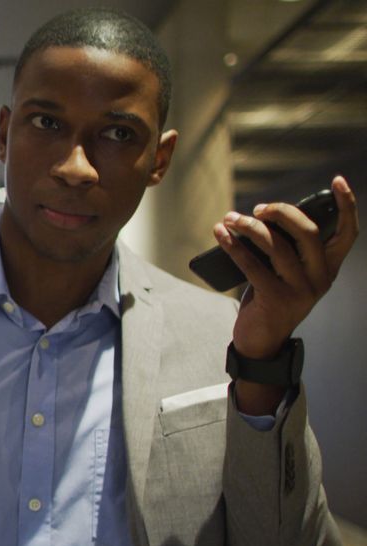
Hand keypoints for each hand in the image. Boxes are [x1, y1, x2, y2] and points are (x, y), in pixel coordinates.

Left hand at [213, 176, 358, 412]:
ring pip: (276, 246)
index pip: (348, 233)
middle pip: (307, 232)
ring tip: (228, 219)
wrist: (261, 342)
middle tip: (256, 209)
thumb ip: (286, 249)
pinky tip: (220, 235)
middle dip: (281, 212)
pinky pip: (252, 265)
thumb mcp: (287, 273)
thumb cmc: (270, 299)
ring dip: (248, 227)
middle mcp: (320, 278)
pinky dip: (233, 246)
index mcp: (328, 268)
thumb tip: (261, 218)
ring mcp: (301, 290)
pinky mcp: (276, 300)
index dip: (346, 205)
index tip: (338, 181)